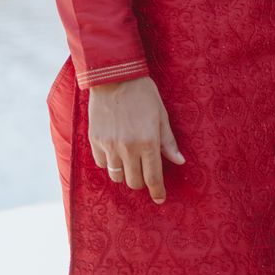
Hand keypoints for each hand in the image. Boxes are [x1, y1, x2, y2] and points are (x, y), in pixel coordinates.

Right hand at [88, 76, 184, 203]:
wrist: (114, 76)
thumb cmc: (143, 94)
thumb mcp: (161, 115)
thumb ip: (168, 142)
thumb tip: (180, 161)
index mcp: (148, 142)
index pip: (153, 177)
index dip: (157, 191)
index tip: (160, 198)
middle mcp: (128, 148)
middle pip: (134, 181)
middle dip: (141, 182)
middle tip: (145, 173)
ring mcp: (109, 145)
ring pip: (117, 175)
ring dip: (125, 173)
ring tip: (130, 161)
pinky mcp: (95, 140)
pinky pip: (102, 163)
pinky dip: (109, 162)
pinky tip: (115, 150)